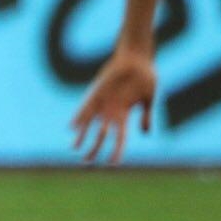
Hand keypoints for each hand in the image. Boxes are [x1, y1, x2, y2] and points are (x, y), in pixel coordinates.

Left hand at [71, 49, 156, 164]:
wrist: (137, 56)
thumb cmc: (146, 77)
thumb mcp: (149, 99)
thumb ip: (146, 116)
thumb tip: (145, 133)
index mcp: (125, 114)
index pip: (120, 138)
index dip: (116, 151)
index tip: (113, 164)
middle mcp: (112, 110)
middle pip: (101, 135)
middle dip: (94, 149)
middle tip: (86, 163)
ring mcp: (104, 101)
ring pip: (90, 123)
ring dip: (83, 136)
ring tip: (74, 149)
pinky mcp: (97, 92)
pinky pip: (86, 107)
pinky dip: (80, 117)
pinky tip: (72, 127)